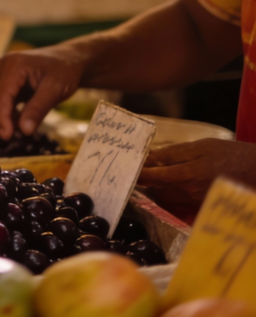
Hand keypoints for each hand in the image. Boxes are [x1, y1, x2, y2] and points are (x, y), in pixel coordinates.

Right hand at [0, 46, 87, 139]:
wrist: (66, 59)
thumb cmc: (64, 72)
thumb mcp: (56, 90)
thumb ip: (38, 109)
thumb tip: (24, 131)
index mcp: (13, 65)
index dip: (0, 117)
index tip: (7, 137)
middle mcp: (0, 66)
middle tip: (9, 137)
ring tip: (13, 129)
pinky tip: (13, 120)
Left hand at [139, 138, 255, 212]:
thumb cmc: (232, 155)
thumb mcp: (202, 147)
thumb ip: (173, 154)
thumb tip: (149, 157)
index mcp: (186, 176)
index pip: (150, 177)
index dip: (135, 173)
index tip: (125, 166)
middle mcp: (188, 194)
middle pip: (154, 191)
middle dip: (145, 180)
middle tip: (138, 167)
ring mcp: (196, 204)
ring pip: (165, 198)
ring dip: (157, 187)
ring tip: (156, 173)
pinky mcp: (202, 209)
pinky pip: (179, 204)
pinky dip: (171, 194)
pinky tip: (173, 183)